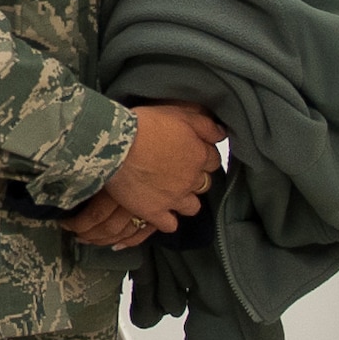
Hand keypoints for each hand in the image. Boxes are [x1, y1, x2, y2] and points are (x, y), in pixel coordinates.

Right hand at [63, 104, 225, 243]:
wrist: (116, 146)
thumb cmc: (146, 125)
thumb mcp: (180, 114)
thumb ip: (205, 125)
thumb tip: (221, 133)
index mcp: (199, 155)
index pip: (213, 160)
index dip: (202, 156)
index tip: (190, 153)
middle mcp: (191, 179)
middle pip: (204, 184)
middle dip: (194, 178)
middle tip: (178, 171)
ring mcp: (174, 198)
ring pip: (192, 207)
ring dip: (185, 200)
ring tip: (171, 193)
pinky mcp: (155, 212)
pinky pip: (170, 225)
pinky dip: (167, 220)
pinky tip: (160, 211)